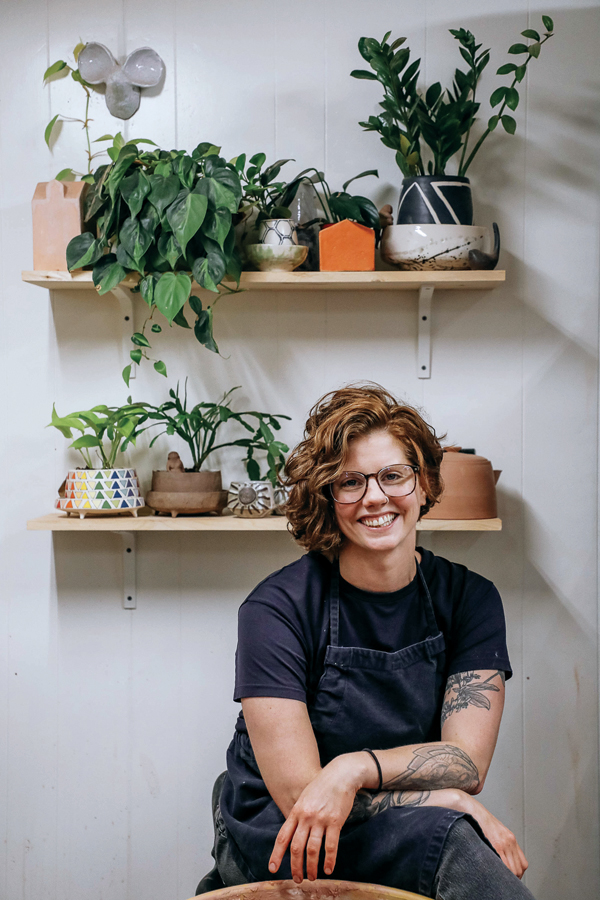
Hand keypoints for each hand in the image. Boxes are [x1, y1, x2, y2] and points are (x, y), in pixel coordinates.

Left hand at [268, 753, 366, 882]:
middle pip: (296, 847)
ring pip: (312, 849)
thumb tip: (292, 833)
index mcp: (296, 811)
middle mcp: (306, 817)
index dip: (277, 854)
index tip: (272, 868)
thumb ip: (298, 814)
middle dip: (295, 866)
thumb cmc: (322, 786)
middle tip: (297, 879)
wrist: (340, 775)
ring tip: (312, 877)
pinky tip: (329, 869)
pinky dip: (329, 860)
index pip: (283, 837)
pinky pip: (331, 846)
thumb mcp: (304, 797)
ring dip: (311, 867)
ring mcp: (320, 819)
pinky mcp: (335, 822)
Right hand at [459, 793, 527, 878]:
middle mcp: (509, 841)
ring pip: (512, 870)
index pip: (523, 864)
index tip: (511, 877)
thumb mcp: (495, 831)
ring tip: (497, 877)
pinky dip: (500, 871)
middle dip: (512, 877)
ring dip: (505, 876)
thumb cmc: (480, 821)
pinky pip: (502, 864)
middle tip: (503, 880)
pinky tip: (493, 871)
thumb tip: (503, 862)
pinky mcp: (495, 844)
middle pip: (518, 869)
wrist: (471, 810)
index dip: (517, 874)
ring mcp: (503, 843)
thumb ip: (502, 845)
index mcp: (510, 838)